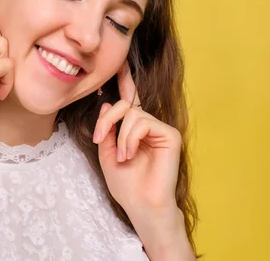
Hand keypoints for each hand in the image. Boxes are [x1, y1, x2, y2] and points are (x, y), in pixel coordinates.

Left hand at [93, 61, 181, 213]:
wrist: (141, 205)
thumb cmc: (126, 184)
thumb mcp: (107, 152)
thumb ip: (107, 128)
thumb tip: (107, 103)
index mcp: (134, 129)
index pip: (130, 99)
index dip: (126, 80)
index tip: (119, 63)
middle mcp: (149, 125)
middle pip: (124, 104)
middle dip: (107, 119)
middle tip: (99, 138)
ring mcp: (161, 129)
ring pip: (132, 113)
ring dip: (120, 135)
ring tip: (123, 155)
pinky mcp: (170, 134)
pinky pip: (143, 122)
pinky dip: (130, 138)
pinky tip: (131, 154)